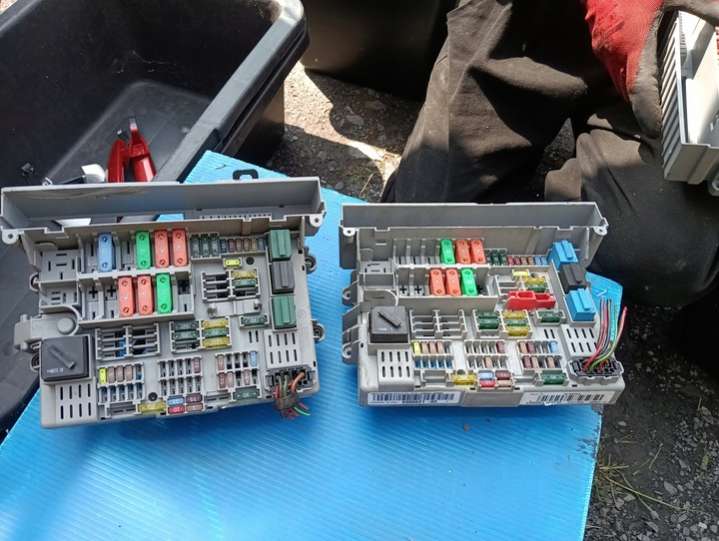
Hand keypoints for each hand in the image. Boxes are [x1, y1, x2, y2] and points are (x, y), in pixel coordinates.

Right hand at [584, 0, 718, 137]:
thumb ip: (708, 8)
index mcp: (632, 43)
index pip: (640, 93)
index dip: (651, 117)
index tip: (661, 133)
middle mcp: (613, 52)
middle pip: (630, 93)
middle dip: (647, 110)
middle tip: (668, 123)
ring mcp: (603, 47)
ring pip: (622, 81)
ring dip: (639, 93)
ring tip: (660, 102)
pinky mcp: (601, 40)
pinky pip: (616, 67)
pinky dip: (632, 75)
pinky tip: (648, 70)